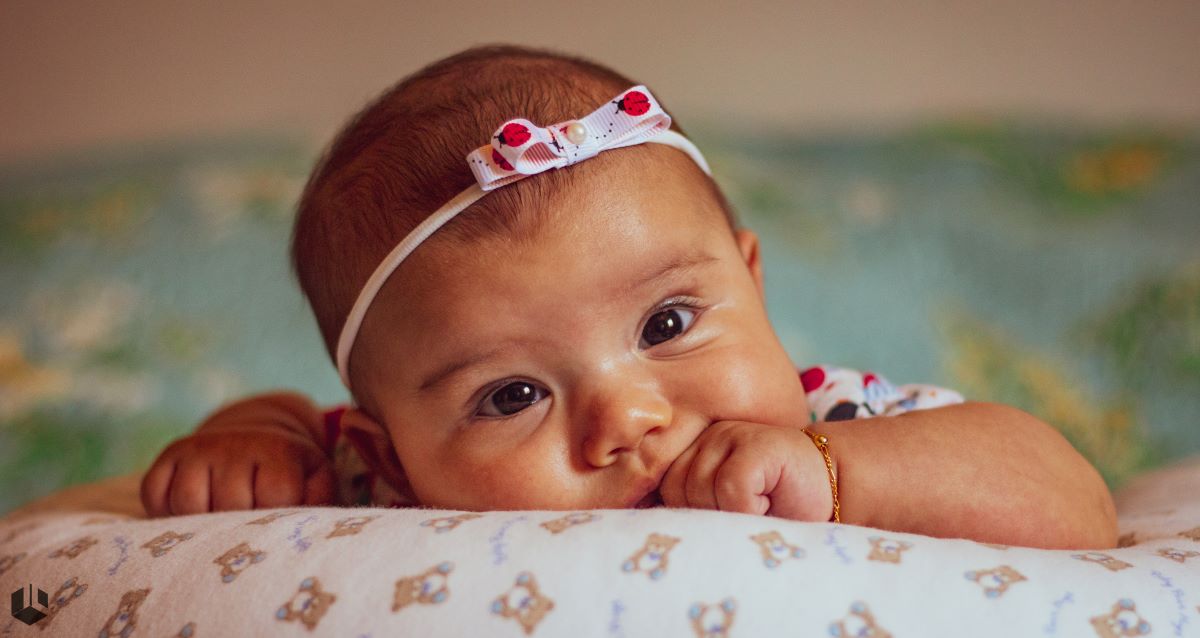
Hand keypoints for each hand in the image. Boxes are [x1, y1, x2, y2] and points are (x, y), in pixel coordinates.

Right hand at [140, 423, 336, 516]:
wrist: (255, 437)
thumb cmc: (290, 472)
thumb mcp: (315, 480)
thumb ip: (319, 500)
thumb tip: (302, 524)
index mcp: (278, 449)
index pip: (275, 497)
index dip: (276, 517)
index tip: (277, 514)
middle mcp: (234, 442)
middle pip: (229, 506)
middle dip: (239, 524)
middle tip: (248, 519)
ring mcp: (198, 447)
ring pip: (188, 504)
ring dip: (201, 522)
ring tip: (220, 518)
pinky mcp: (169, 455)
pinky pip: (155, 495)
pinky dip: (166, 512)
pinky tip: (192, 511)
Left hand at [658, 420, 833, 520]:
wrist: (835, 488)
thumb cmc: (778, 505)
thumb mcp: (724, 507)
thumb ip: (691, 507)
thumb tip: (652, 532)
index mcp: (693, 450)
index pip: (662, 489)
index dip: (689, 516)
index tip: (720, 519)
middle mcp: (707, 436)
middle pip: (676, 490)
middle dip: (709, 516)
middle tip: (744, 514)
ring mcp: (731, 435)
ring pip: (700, 489)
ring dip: (732, 514)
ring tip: (760, 507)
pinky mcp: (756, 445)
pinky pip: (731, 488)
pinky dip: (749, 509)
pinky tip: (770, 504)